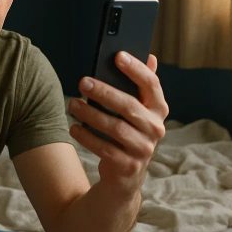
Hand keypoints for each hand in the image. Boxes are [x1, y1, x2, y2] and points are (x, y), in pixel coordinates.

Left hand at [68, 52, 168, 193]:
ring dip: (91, 114)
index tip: (118, 56)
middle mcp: (156, 129)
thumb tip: (150, 56)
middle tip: (83, 82)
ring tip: (73, 104)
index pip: (152, 85)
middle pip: (129, 106)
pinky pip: (105, 148)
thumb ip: (141, 86)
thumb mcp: (137, 112)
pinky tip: (74, 127)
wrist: (124, 176)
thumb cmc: (128, 133)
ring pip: (115, 128)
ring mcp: (144, 149)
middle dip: (104, 92)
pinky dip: (87, 137)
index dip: (136, 69)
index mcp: (158, 110)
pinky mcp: (128, 166)